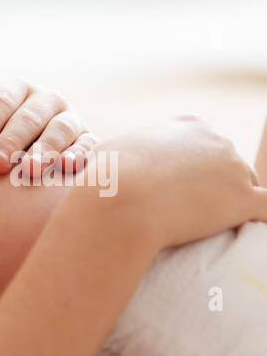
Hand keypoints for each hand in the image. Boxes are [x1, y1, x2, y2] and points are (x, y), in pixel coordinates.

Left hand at [0, 80, 95, 178]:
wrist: (20, 156)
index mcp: (16, 91)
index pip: (2, 100)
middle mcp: (46, 100)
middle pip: (30, 116)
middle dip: (12, 139)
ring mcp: (70, 119)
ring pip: (60, 129)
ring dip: (46, 149)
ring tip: (29, 170)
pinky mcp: (87, 140)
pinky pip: (88, 144)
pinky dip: (80, 154)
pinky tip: (66, 167)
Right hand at [93, 116, 265, 248]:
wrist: (118, 203)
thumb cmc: (105, 179)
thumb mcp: (111, 151)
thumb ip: (127, 151)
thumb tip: (114, 162)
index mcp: (189, 126)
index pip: (204, 146)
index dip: (192, 170)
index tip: (175, 190)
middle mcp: (218, 141)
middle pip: (228, 166)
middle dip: (213, 188)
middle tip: (186, 214)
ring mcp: (235, 169)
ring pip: (246, 188)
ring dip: (230, 207)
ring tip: (204, 229)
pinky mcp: (244, 200)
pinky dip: (261, 218)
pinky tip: (253, 227)